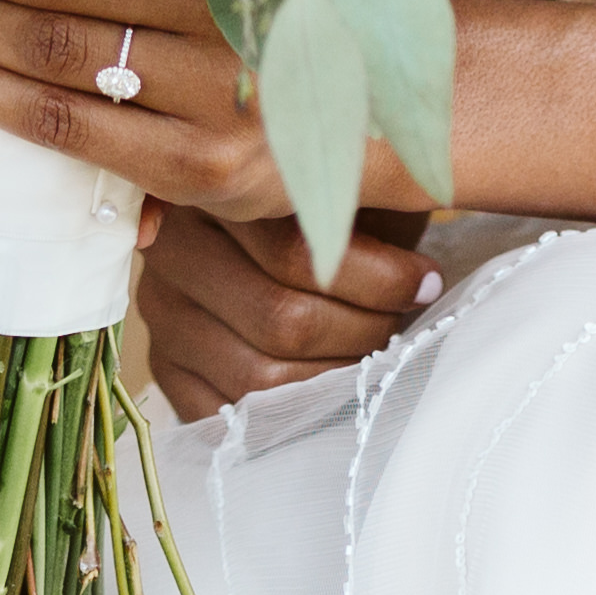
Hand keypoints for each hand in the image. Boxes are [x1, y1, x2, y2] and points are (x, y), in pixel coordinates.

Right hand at [134, 201, 443, 416]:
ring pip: (261, 376)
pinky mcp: (164, 367)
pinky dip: (296, 414)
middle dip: (363, 330)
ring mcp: (161, 313)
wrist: (291, 234)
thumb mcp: (358, 178)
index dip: (377, 277)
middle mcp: (170, 248)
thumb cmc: (337, 203)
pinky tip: (334, 386)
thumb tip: (434, 189)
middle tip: (402, 321)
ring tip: (376, 352)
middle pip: (281, 319)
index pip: (293, 250)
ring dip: (337, 375)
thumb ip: (382, 181)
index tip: (425, 281)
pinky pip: (234, 416)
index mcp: (212, 186)